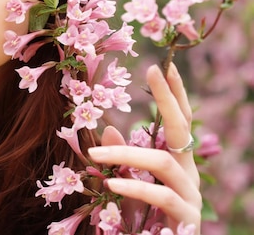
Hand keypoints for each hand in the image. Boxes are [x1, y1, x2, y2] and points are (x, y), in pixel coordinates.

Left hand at [88, 63, 201, 233]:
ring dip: (126, 155)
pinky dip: (134, 187)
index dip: (174, 95)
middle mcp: (188, 174)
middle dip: (168, 98)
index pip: (180, 122)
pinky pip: (161, 196)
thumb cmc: (145, 223)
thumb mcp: (127, 187)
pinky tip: (111, 184)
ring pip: (163, 162)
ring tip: (95, 154)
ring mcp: (191, 195)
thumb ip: (121, 161)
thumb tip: (109, 128)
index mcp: (178, 164)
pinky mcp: (187, 217)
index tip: (164, 67)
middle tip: (154, 70)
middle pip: (183, 129)